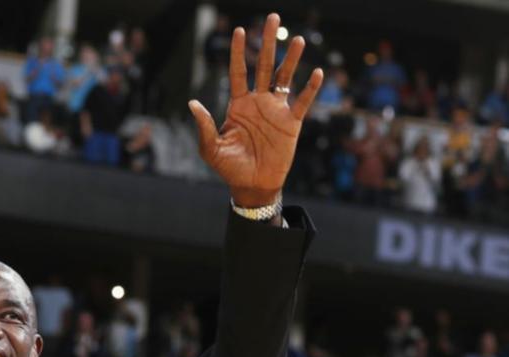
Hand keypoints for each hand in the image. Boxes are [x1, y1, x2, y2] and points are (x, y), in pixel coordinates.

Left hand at [189, 14, 322, 206]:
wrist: (252, 185)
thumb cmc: (229, 168)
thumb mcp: (211, 149)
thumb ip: (204, 126)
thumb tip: (192, 103)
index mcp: (238, 105)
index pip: (238, 72)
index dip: (238, 52)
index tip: (238, 31)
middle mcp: (258, 102)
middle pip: (263, 66)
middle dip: (267, 43)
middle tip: (272, 18)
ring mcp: (276, 111)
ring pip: (284, 78)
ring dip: (291, 59)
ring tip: (297, 39)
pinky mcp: (292, 123)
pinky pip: (302, 102)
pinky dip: (310, 89)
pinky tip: (316, 73)